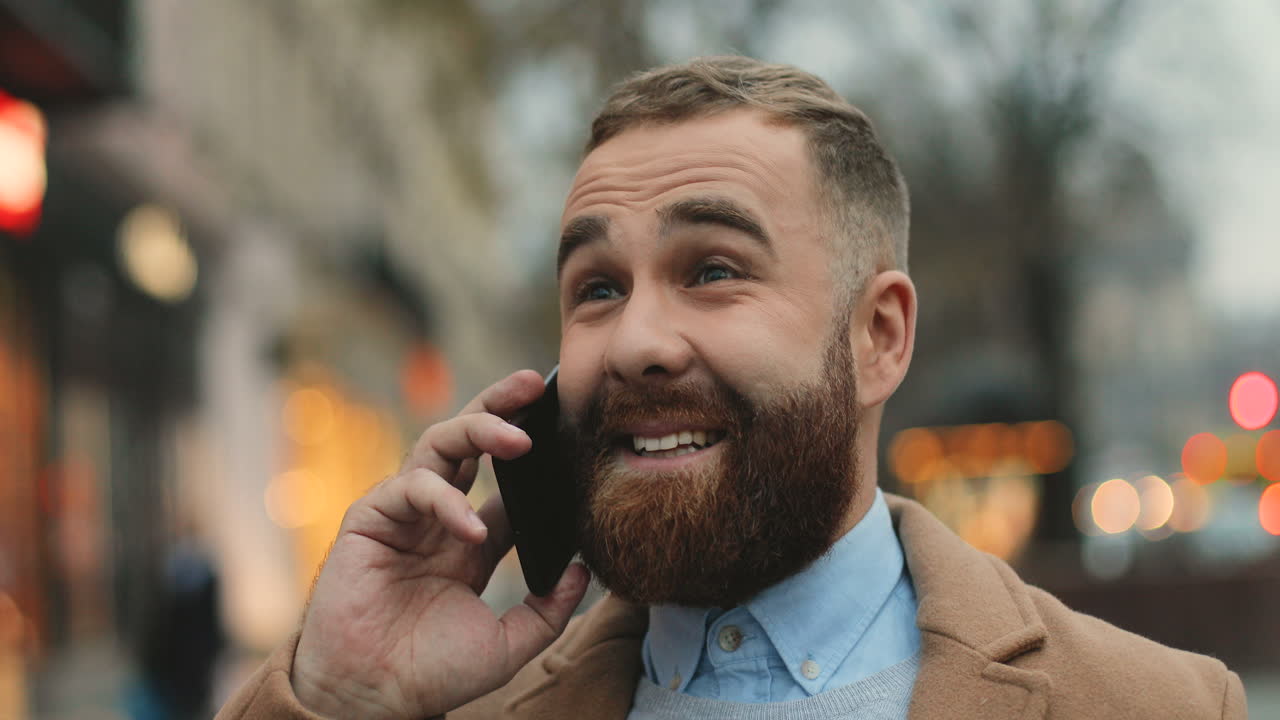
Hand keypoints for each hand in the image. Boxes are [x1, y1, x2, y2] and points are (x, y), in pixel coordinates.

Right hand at [290, 370, 590, 718]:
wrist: (373, 699)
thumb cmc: (432, 672)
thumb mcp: (509, 644)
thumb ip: (548, 609)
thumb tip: (584, 571)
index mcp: (471, 538)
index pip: (507, 480)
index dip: (536, 455)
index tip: (572, 430)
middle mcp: (438, 517)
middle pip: (470, 441)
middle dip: (502, 406)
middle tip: (537, 384)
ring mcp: (403, 514)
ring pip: (438, 444)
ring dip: (478, 429)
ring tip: (518, 437)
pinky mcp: (370, 519)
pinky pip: (410, 488)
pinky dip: (444, 502)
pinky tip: (470, 530)